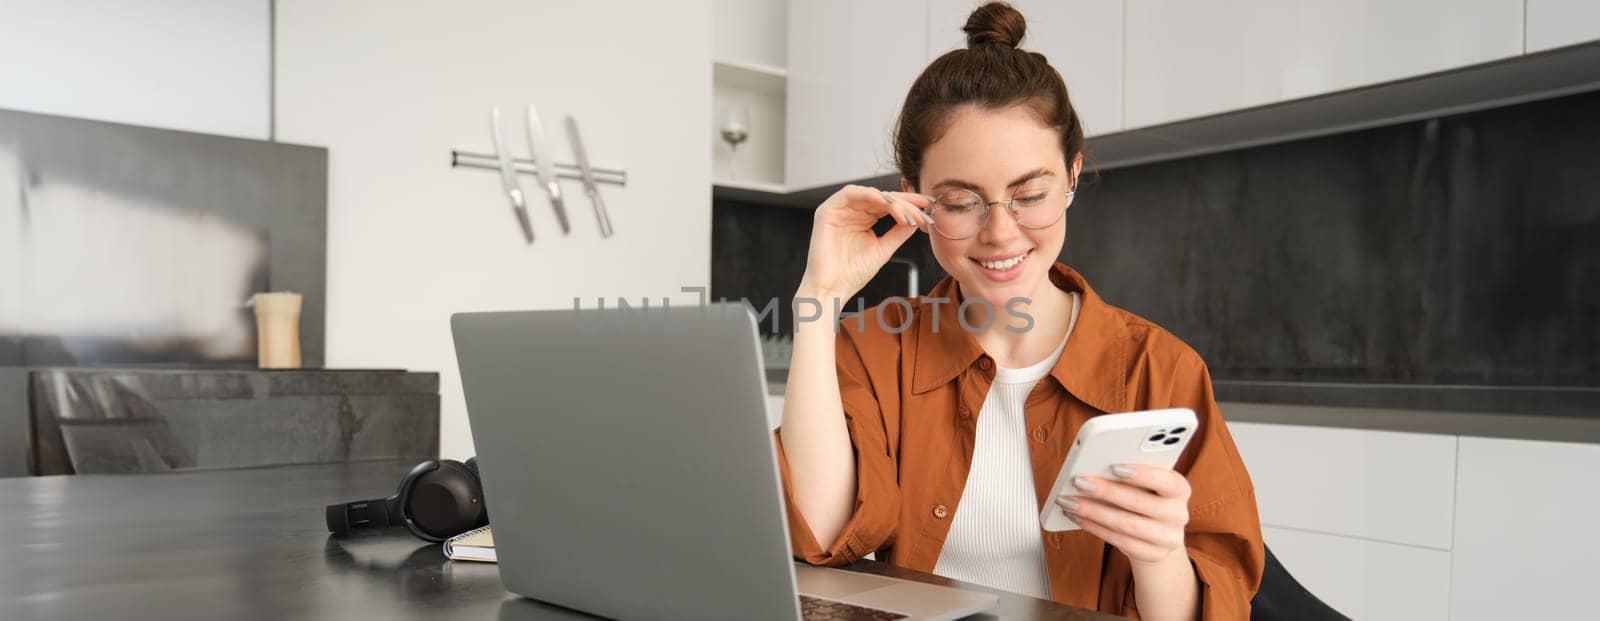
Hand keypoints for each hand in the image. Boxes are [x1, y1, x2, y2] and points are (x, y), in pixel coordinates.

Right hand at [797, 185, 931, 299]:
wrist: (831, 290)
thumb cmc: (852, 274)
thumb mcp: (883, 249)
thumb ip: (898, 232)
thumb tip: (917, 218)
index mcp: (863, 219)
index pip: (888, 205)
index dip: (909, 204)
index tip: (929, 207)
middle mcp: (851, 211)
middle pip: (882, 197)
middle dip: (905, 202)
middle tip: (923, 209)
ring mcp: (839, 210)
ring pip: (869, 193)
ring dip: (890, 200)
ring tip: (906, 212)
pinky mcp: (827, 211)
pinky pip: (849, 193)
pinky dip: (869, 195)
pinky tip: (887, 204)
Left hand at [1055, 464, 1191, 565]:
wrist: (1158, 530)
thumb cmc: (1146, 495)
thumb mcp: (1147, 482)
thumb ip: (1130, 472)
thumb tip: (1095, 465)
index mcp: (1180, 489)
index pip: (1165, 480)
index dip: (1141, 474)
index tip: (1114, 466)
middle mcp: (1178, 514)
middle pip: (1139, 503)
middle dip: (1105, 491)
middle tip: (1078, 482)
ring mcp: (1168, 538)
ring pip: (1126, 524)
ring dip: (1093, 512)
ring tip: (1069, 501)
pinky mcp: (1153, 554)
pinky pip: (1119, 542)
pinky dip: (1094, 527)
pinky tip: (1078, 517)